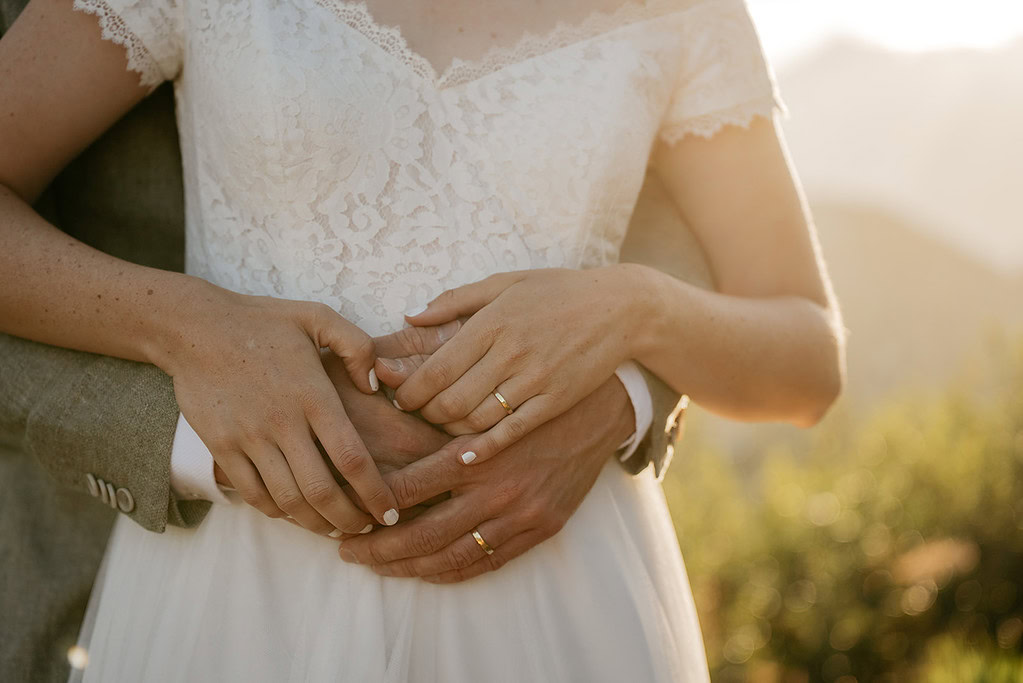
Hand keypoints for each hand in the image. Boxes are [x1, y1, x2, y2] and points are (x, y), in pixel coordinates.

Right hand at [167, 288, 397, 535]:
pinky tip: (297, 513)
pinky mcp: (222, 447)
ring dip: (316, 523)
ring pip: (288, 500)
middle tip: (368, 528)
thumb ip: (358, 347)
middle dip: (351, 519)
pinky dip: (279, 512)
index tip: (390, 510)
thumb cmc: (263, 321)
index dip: (375, 493)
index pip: (352, 458)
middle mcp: (283, 423)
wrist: (195, 328)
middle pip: (322, 491)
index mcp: (314, 395)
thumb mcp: (319, 317)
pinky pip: (254, 494)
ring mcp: (249, 438)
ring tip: (337, 527)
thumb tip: (376, 386)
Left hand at [336, 375, 635, 581]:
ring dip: (410, 567)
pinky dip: (453, 572)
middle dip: (379, 548)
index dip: (371, 504)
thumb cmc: (536, 384)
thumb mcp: (487, 382)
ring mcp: (523, 513)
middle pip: (424, 532)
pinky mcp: (544, 527)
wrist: (604, 405)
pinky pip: (490, 561)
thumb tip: (378, 371)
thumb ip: (433, 378)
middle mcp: (498, 487)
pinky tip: (426, 571)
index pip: (409, 487)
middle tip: (345, 551)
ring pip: (453, 556)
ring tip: (377, 567)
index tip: (345, 511)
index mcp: (476, 450)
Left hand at [383, 267, 643, 464]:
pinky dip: (483, 447)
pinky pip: (510, 432)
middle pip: (449, 401)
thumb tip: (410, 317)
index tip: (400, 397)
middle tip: (415, 416)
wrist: (622, 309)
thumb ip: (455, 300)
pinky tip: (466, 454)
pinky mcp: (555, 401)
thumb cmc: (559, 291)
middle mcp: (510, 352)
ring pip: (475, 421)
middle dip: (424, 415)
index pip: (435, 369)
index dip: (409, 391)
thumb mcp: (506, 282)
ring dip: (449, 431)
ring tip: (440, 427)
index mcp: (492, 322)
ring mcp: (534, 380)